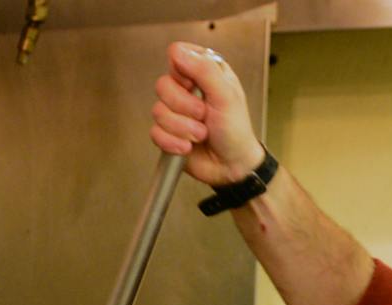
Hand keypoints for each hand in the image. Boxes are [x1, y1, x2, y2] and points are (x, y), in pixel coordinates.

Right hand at [151, 41, 263, 188]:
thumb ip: (204, 69)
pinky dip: (173, 142)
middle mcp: (188, 90)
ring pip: (158, 111)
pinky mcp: (167, 133)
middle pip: (163, 85)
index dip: (183, 72)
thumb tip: (178, 51)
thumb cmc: (236, 130)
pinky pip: (155, 133)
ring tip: (200, 134)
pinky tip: (188, 146)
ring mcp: (176, 112)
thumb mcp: (226, 94)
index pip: (179, 56)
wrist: (231, 165)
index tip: (195, 86)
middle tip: (202, 114)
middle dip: (183, 105)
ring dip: (181, 127)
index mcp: (204, 73)